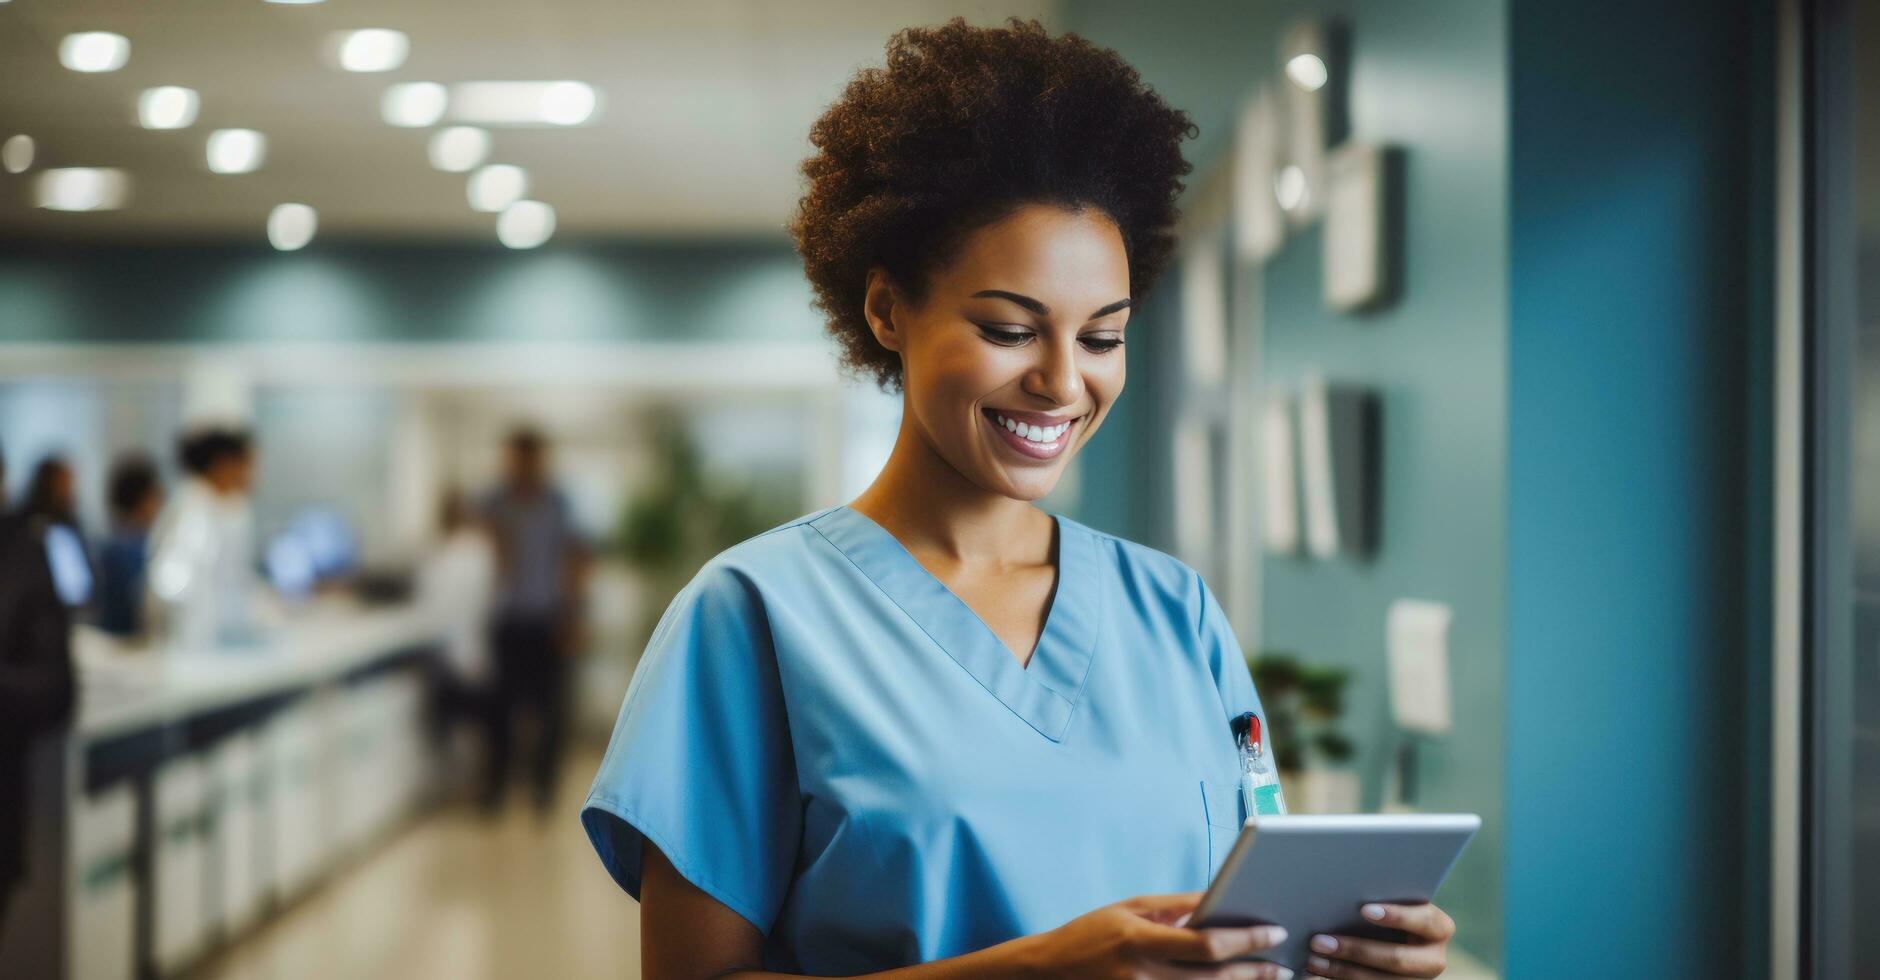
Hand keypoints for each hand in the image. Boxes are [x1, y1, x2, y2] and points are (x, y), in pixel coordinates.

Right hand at [1014, 892, 1295, 979]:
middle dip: (1253, 971)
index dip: (1244, 940)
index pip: (1204, 945)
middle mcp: (1142, 976)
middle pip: (1213, 979)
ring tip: (1268, 977)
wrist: (1048, 970)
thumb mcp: (1130, 908)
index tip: (1273, 932)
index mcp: (1139, 942)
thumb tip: (1220, 899)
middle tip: (1282, 965)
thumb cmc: (1090, 933)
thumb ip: (1176, 907)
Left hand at [1301, 902, 1454, 978]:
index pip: (1426, 920)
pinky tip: (1314, 976)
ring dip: (1342, 971)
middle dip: (1356, 950)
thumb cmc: (1387, 908)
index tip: (1364, 909)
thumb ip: (1380, 898)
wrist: (1395, 937)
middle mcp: (1433, 960)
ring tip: (1312, 960)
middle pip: (1397, 959)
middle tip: (1319, 941)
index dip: (1398, 916)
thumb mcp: (1392, 902)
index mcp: (1439, 929)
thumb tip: (1344, 888)